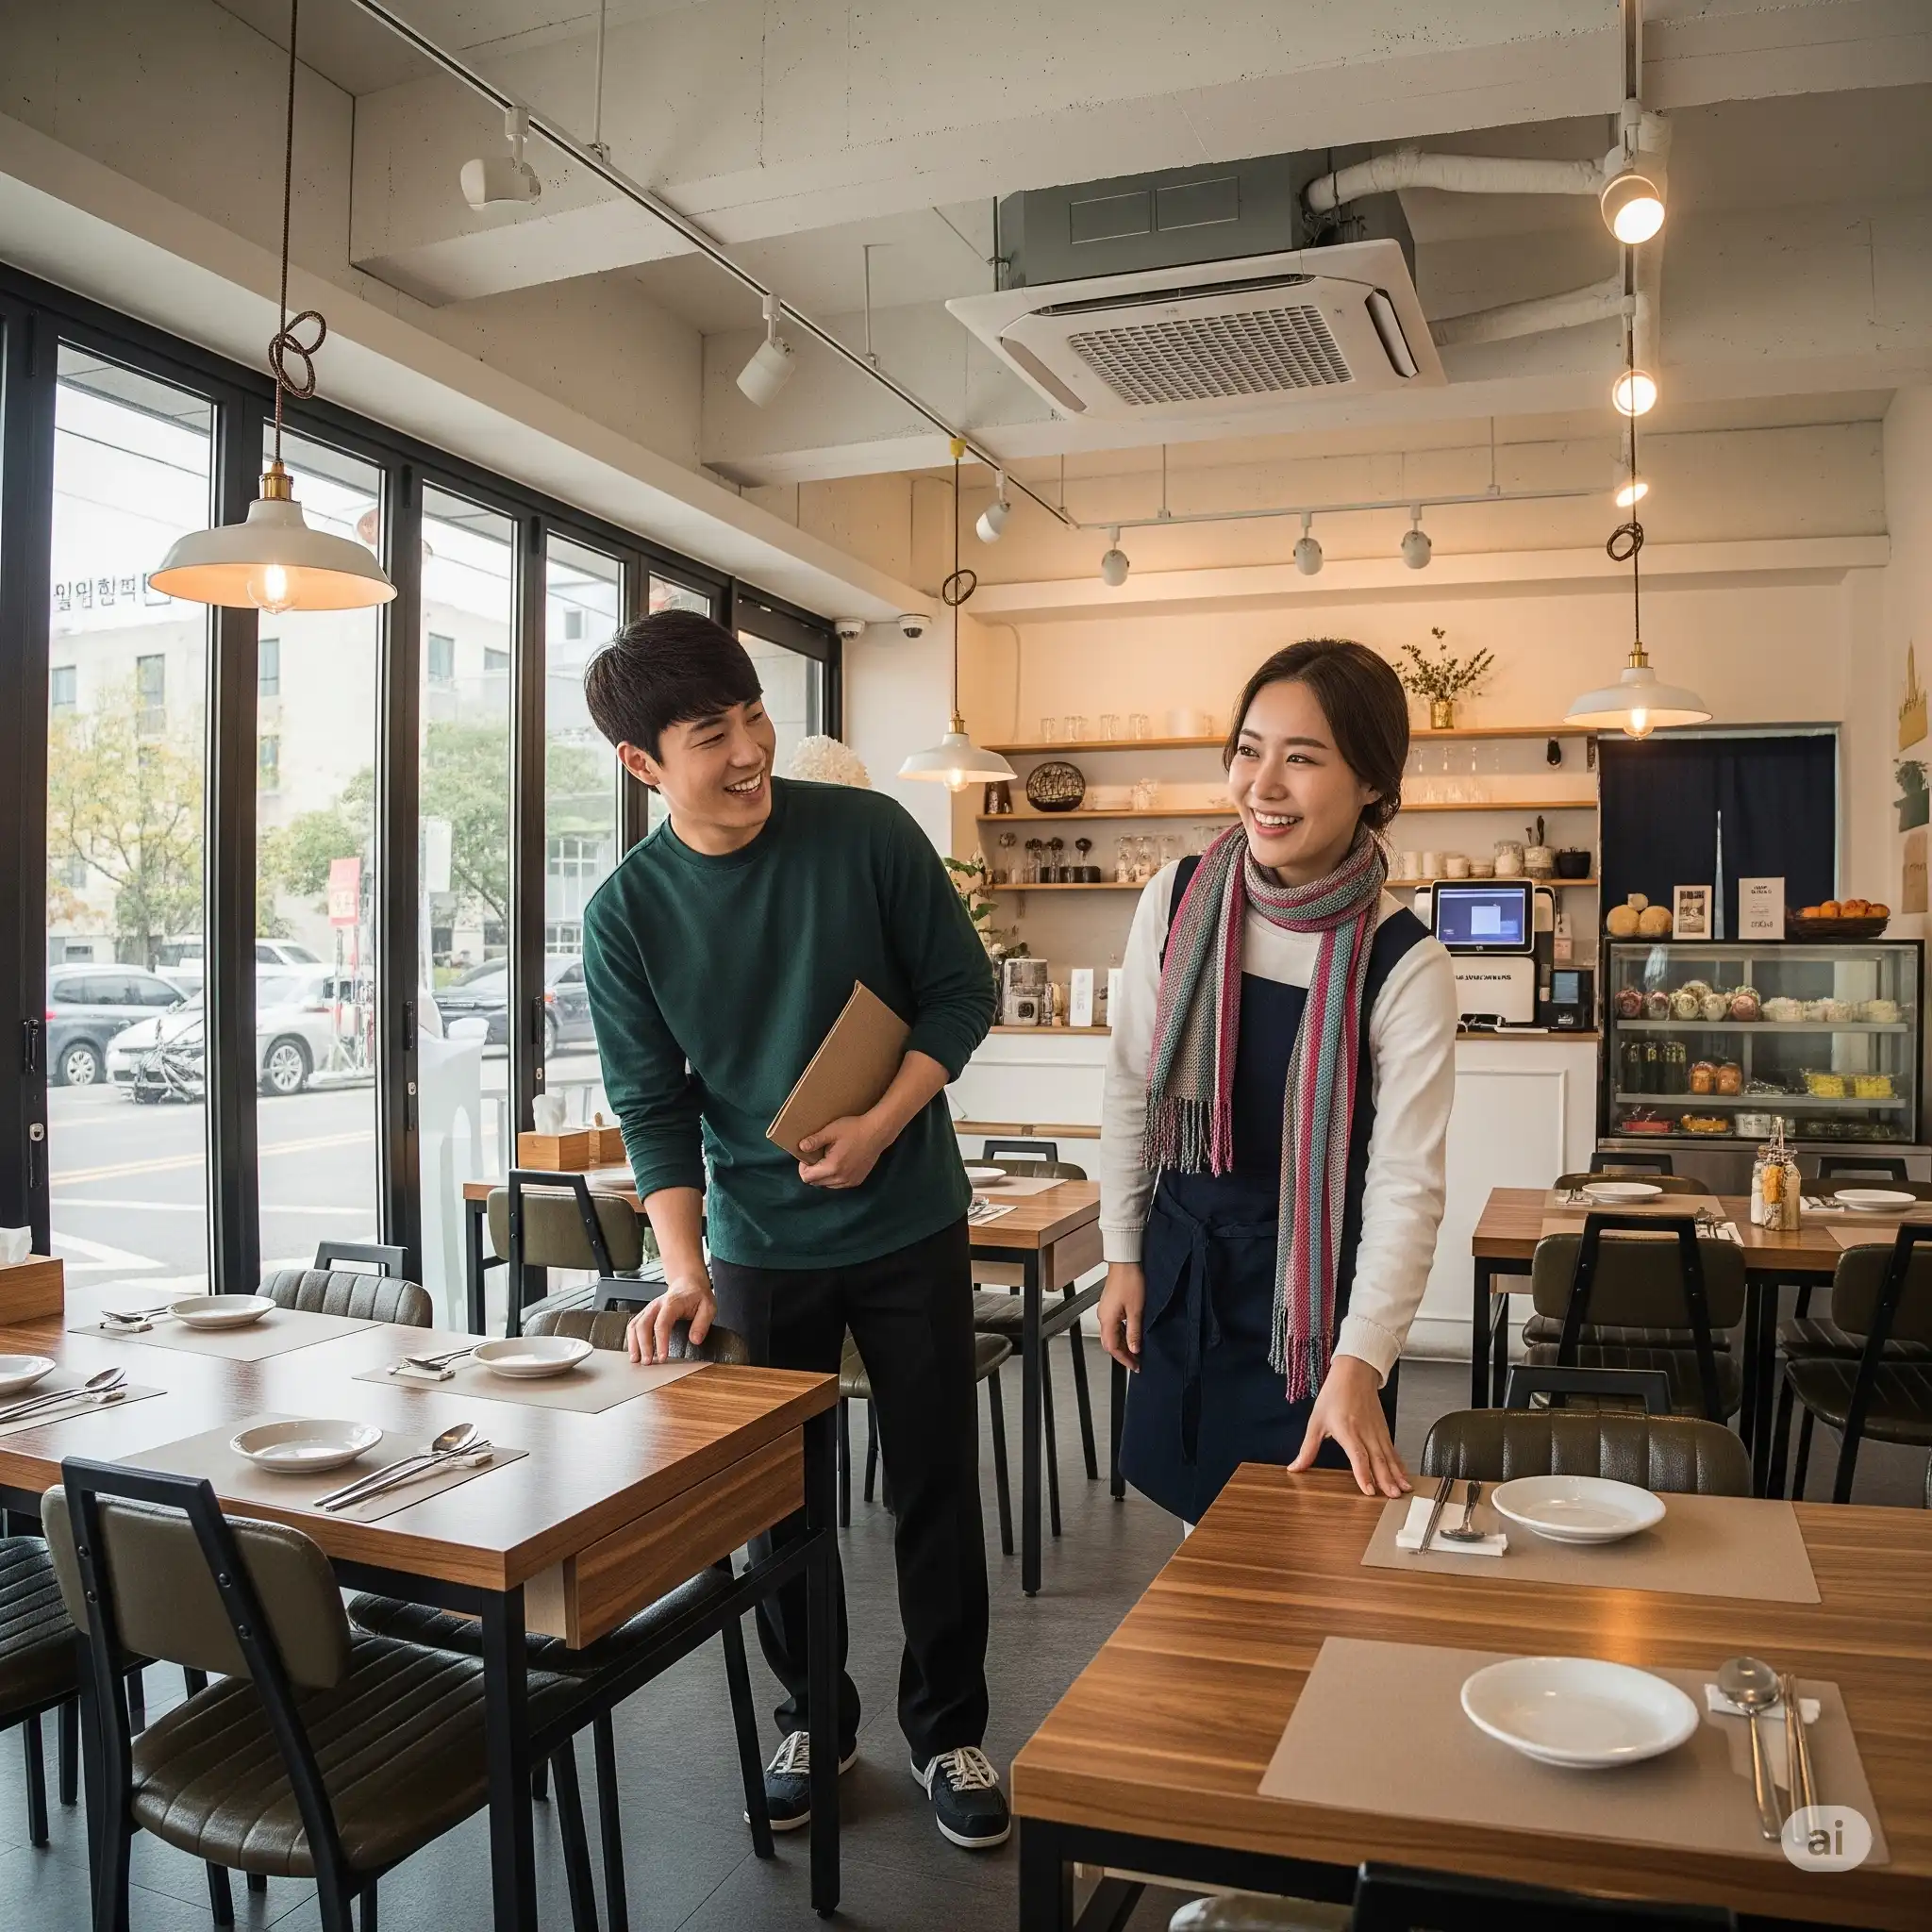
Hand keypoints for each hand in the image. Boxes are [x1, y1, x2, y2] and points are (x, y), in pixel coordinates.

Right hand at [626, 1275, 714, 1363]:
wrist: (688, 1283)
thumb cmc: (697, 1295)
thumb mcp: (708, 1307)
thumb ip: (702, 1324)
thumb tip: (695, 1340)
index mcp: (672, 1303)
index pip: (662, 1324)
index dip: (661, 1342)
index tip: (663, 1357)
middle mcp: (657, 1305)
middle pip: (643, 1325)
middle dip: (643, 1346)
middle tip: (648, 1363)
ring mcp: (649, 1309)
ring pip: (634, 1325)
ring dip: (633, 1343)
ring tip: (636, 1360)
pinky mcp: (646, 1313)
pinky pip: (633, 1325)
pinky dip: (631, 1339)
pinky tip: (634, 1350)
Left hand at [797, 1112, 889, 1189]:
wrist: (877, 1132)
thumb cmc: (854, 1129)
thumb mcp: (831, 1131)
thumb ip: (814, 1141)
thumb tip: (800, 1147)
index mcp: (832, 1167)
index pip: (807, 1177)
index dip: (803, 1167)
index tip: (808, 1156)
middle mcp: (841, 1179)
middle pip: (815, 1183)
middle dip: (812, 1171)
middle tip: (818, 1156)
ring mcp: (850, 1181)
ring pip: (827, 1185)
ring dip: (823, 1175)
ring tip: (829, 1159)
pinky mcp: (857, 1181)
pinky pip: (839, 1185)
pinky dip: (834, 1177)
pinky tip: (839, 1163)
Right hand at [1096, 1262, 1144, 1371]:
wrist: (1125, 1262)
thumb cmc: (1130, 1281)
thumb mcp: (1136, 1310)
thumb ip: (1134, 1332)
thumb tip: (1134, 1349)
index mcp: (1107, 1320)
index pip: (1112, 1347)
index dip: (1124, 1359)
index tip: (1135, 1366)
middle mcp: (1103, 1316)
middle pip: (1110, 1343)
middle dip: (1123, 1354)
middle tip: (1136, 1361)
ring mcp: (1105, 1310)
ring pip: (1111, 1334)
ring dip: (1123, 1344)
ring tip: (1136, 1350)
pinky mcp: (1109, 1305)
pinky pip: (1113, 1325)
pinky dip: (1122, 1334)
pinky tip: (1131, 1334)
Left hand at [1287, 1354, 1411, 1498]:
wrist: (1354, 1374)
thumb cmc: (1334, 1395)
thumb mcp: (1316, 1421)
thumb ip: (1307, 1448)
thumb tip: (1295, 1468)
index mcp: (1347, 1430)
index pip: (1357, 1455)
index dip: (1363, 1473)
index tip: (1368, 1490)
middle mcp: (1365, 1432)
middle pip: (1377, 1459)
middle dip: (1386, 1479)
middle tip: (1392, 1496)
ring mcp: (1377, 1432)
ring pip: (1388, 1456)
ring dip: (1396, 1475)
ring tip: (1403, 1490)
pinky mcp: (1384, 1431)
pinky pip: (1393, 1451)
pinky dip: (1400, 1464)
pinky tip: (1404, 1476)